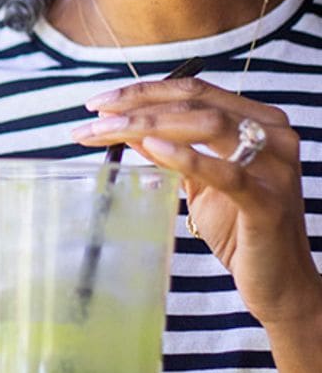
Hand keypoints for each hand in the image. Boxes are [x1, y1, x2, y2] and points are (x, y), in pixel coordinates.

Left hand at [71, 76, 320, 324]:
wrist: (278, 282)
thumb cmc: (238, 227)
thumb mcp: (198, 179)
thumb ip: (169, 149)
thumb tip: (124, 126)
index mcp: (259, 120)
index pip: (194, 90)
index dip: (143, 91)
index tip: (99, 102)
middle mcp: (273, 135)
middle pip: (195, 102)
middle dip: (136, 106)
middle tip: (92, 117)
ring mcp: (275, 167)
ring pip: (206, 125)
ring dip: (147, 125)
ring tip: (106, 131)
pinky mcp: (269, 202)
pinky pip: (225, 173)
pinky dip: (185, 156)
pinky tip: (150, 148)